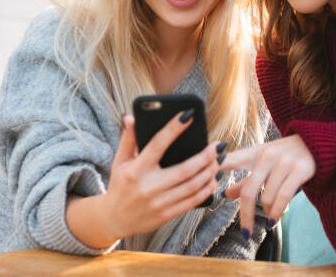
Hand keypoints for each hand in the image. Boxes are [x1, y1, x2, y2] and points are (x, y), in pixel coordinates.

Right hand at [97, 113, 222, 242]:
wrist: (114, 219)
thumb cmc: (120, 184)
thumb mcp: (120, 161)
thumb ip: (128, 139)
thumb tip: (132, 117)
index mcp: (135, 170)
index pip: (157, 144)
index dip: (174, 128)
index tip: (189, 115)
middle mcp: (148, 187)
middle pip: (185, 170)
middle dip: (206, 156)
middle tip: (219, 145)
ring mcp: (158, 203)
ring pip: (192, 186)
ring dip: (210, 172)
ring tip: (221, 159)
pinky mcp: (166, 215)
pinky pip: (192, 201)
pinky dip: (207, 189)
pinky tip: (215, 178)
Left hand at [221, 135, 314, 238]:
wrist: (319, 144)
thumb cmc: (287, 156)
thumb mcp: (266, 164)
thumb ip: (246, 179)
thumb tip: (226, 194)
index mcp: (256, 153)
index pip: (231, 159)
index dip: (217, 167)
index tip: (205, 178)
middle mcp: (268, 155)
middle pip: (249, 190)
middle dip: (245, 215)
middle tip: (245, 233)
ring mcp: (284, 161)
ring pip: (267, 197)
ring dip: (267, 213)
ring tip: (270, 217)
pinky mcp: (300, 169)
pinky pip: (283, 197)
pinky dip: (276, 212)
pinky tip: (273, 221)